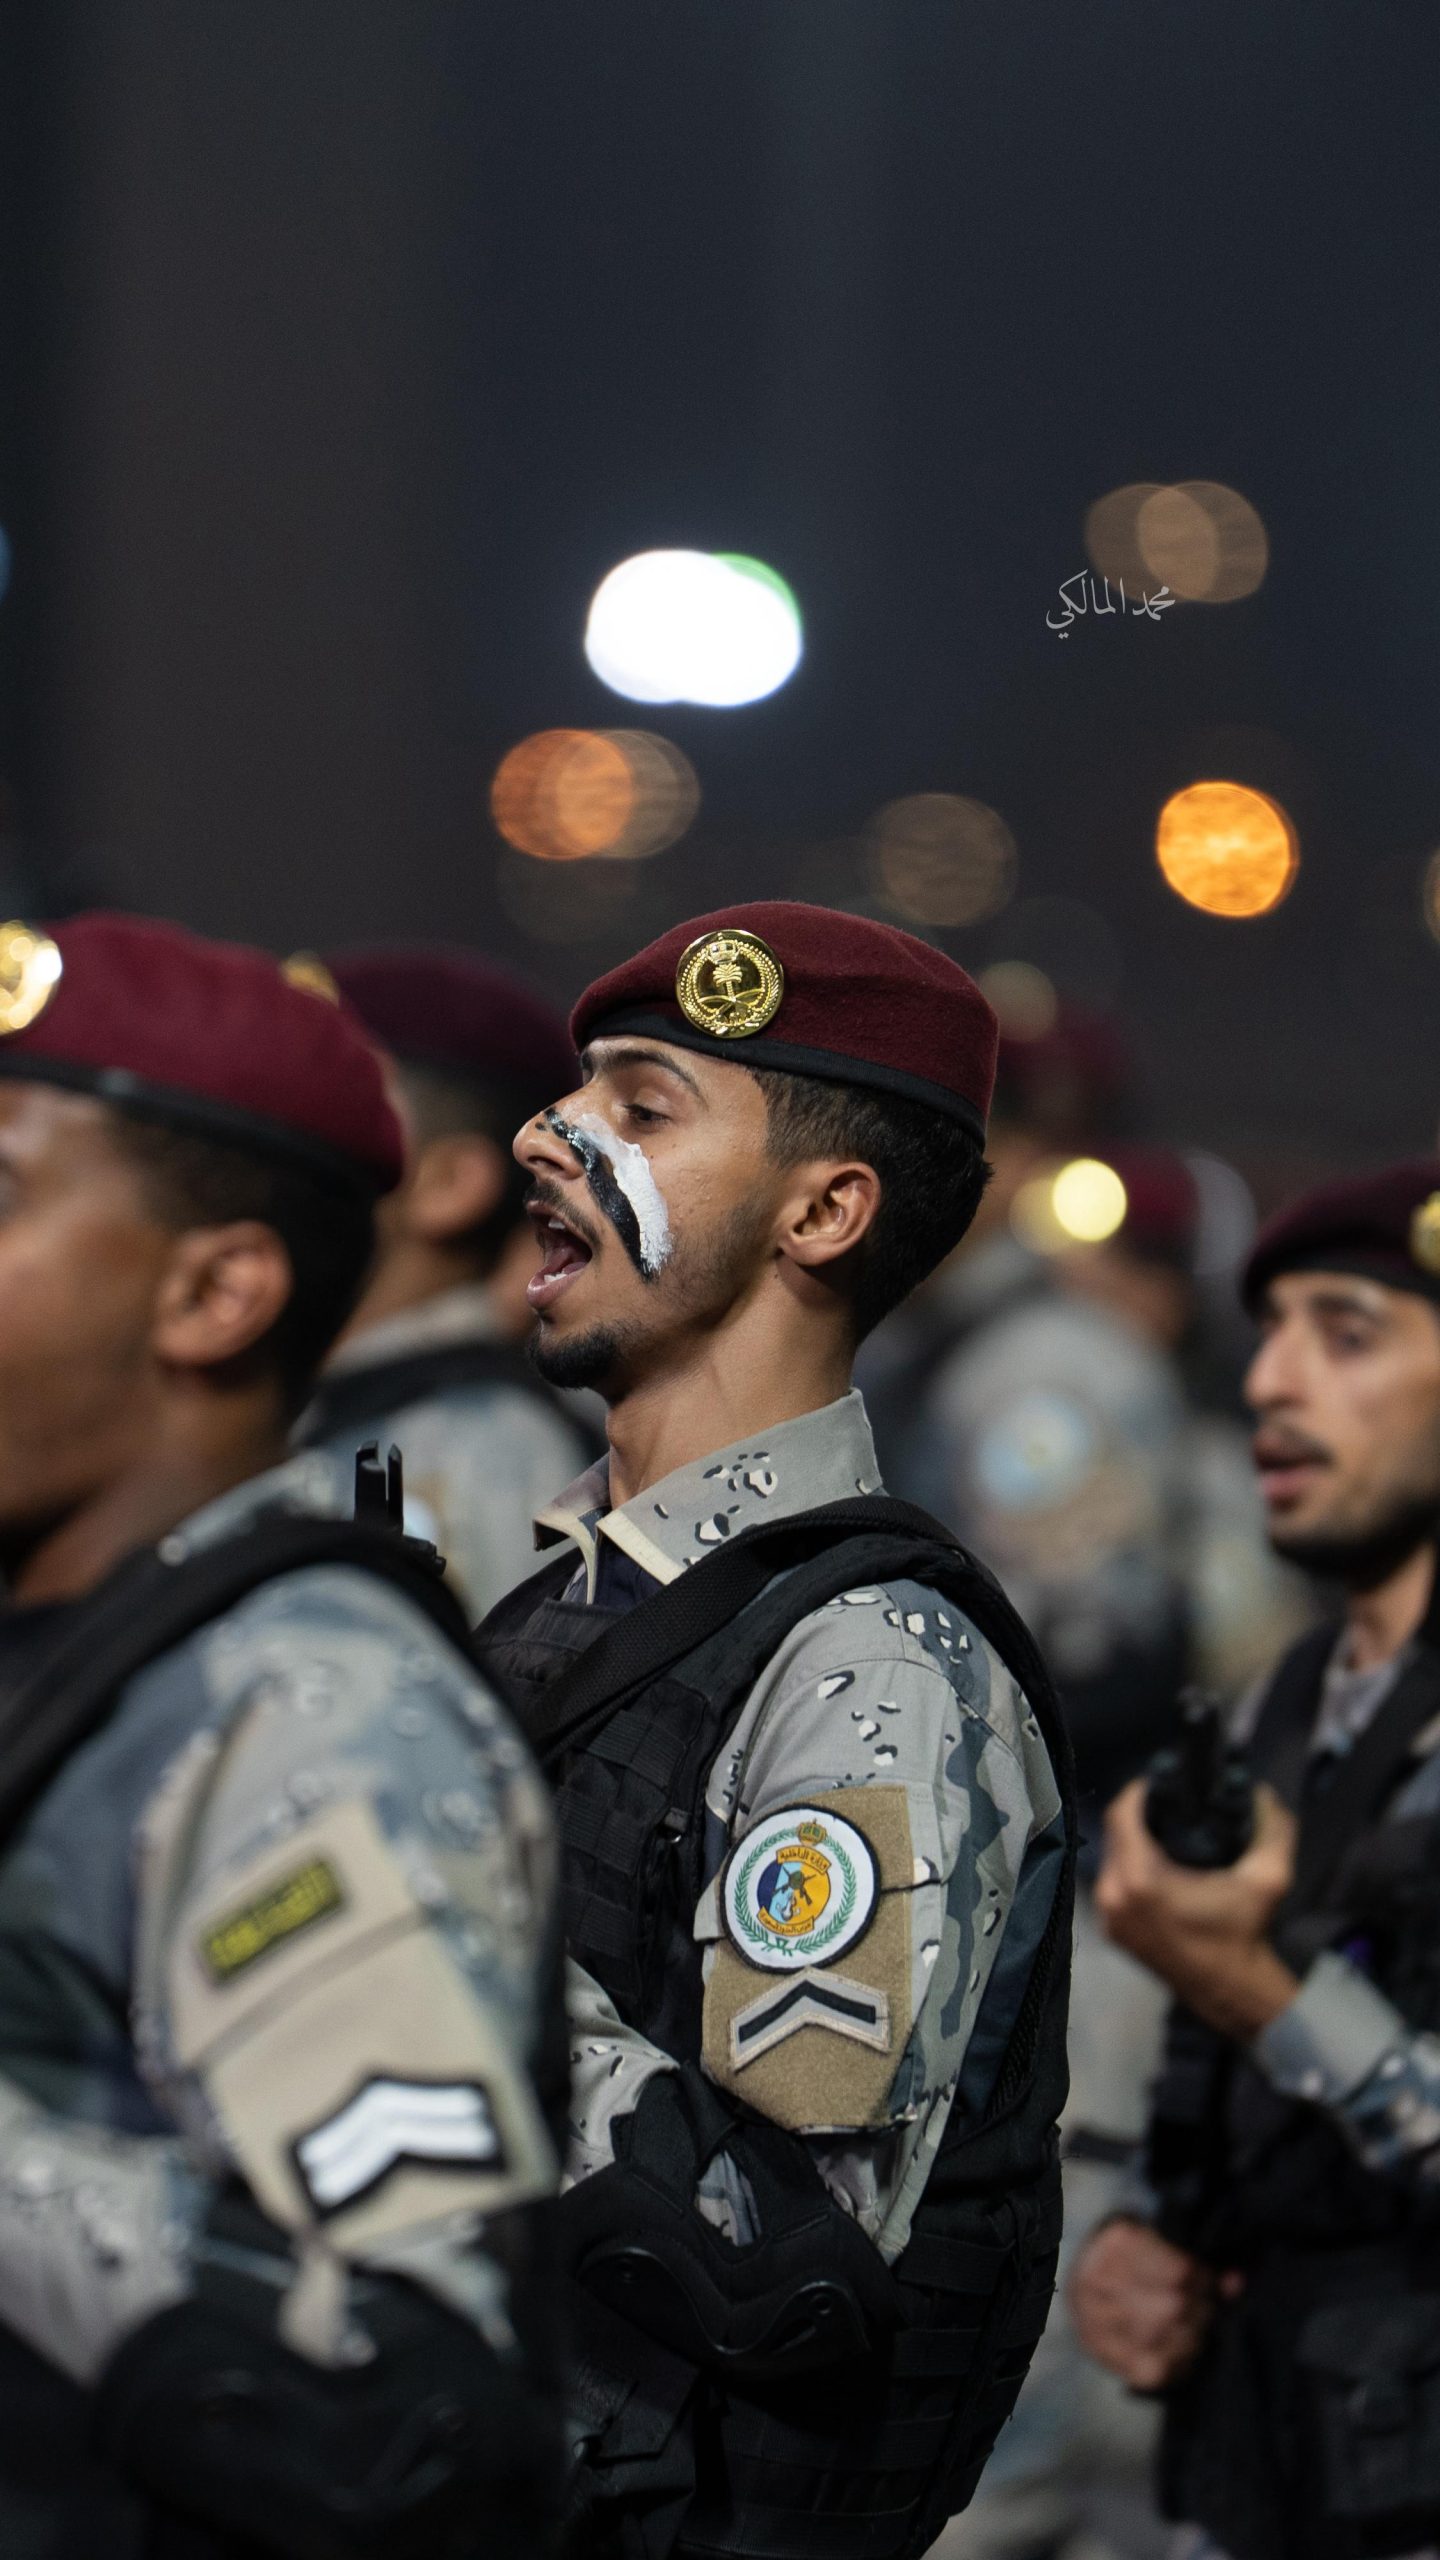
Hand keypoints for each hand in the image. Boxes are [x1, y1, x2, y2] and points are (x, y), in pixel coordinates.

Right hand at [1069, 2215, 1229, 2390]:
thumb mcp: (1161, 2243)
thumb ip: (1198, 2265)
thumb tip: (1236, 2282)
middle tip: (1204, 2309)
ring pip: (1163, 2340)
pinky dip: (1175, 2363)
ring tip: (1193, 2329)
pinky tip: (1180, 2352)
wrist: (1089, 2278)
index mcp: (1117, 2243)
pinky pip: (1151, 2370)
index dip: (1204, 2282)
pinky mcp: (1098, 2352)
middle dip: (1199, 2312)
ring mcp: (1093, 2318)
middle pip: (1173, 2308)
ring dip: (1189, 2338)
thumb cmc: (1136, 2257)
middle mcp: (1098, 2279)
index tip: (1207, 2282)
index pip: (1180, 2273)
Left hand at [1093, 1779, 1299, 2038]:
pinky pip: (1111, 1881)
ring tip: (1162, 1829)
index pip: (1121, 1815)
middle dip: (1138, 1814)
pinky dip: (1128, 1866)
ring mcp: (1107, 1916)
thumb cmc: (1244, 1932)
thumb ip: (1271, 1827)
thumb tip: (1262, 1791)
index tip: (1163, 1783)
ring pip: (1110, 1856)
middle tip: (1167, 1803)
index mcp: (1142, 1880)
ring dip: (1132, 1839)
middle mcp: (1114, 1896)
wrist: (1231, 1990)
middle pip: (1114, 1833)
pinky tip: (1154, 1862)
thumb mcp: (1268, 1877)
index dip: (1140, 1792)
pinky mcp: (1110, 1929)